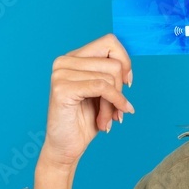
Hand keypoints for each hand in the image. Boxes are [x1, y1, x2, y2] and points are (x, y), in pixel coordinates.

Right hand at [39, 33, 134, 171]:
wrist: (66, 147)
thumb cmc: (85, 120)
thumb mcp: (103, 93)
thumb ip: (111, 75)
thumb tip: (127, 66)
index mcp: (74, 58)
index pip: (110, 42)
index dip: (125, 61)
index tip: (127, 83)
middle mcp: (64, 61)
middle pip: (114, 63)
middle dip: (121, 90)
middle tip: (116, 110)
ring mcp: (61, 73)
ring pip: (110, 77)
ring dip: (115, 103)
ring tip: (108, 118)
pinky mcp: (62, 88)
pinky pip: (102, 88)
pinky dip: (114, 103)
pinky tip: (111, 119)